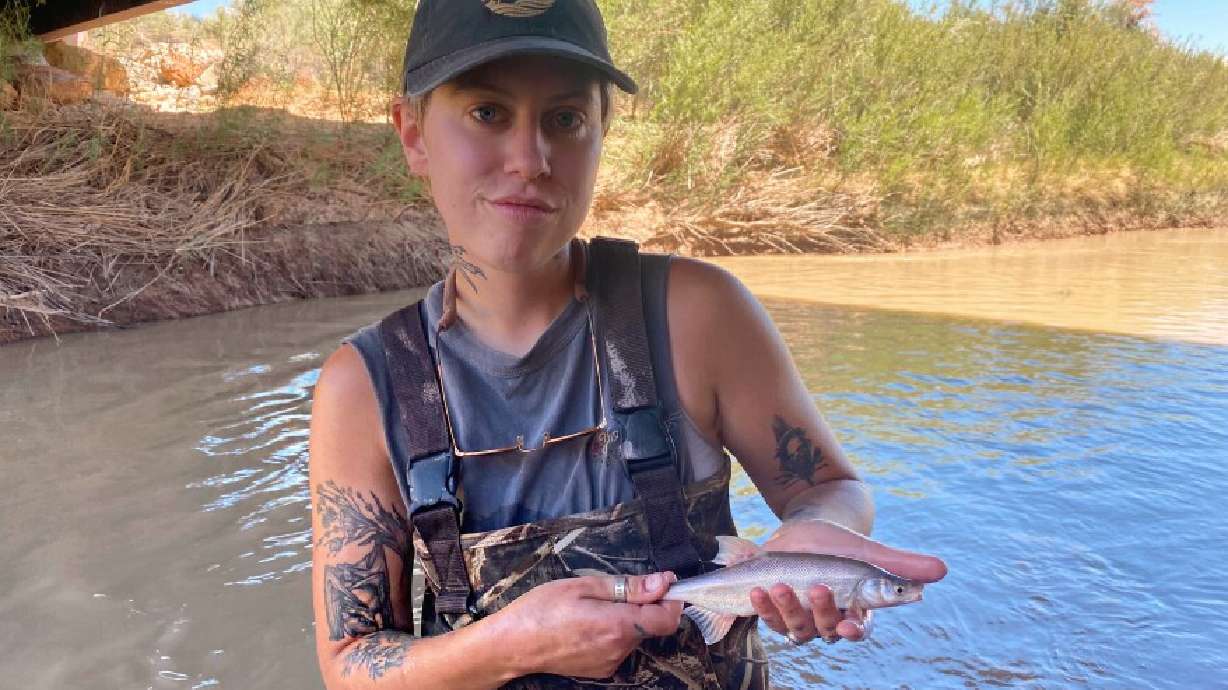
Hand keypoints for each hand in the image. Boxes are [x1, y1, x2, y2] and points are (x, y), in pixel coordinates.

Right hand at [493, 572, 681, 678]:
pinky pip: (618, 648)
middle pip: (651, 626)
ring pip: (634, 637)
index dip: (671, 599)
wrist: (512, 645)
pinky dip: (612, 633)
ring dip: (626, 620)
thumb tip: (664, 582)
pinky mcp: (600, 671)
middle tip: (615, 590)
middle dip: (643, 606)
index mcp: (619, 626)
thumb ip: (628, 586)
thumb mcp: (584, 586)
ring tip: (593, 608)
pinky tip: (587, 625)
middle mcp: (619, 650)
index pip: (668, 619)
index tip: (662, 584)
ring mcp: (610, 664)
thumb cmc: (543, 609)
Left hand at [750, 519, 946, 645]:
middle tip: (818, 586)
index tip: (848, 625)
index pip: (861, 629)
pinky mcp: (777, 610)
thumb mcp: (868, 549)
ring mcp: (802, 617)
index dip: (855, 631)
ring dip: (786, 610)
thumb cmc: (840, 543)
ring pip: (796, 628)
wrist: (804, 528)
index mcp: (856, 609)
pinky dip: (763, 607)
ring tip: (779, 585)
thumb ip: (900, 563)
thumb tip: (942, 571)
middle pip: (826, 629)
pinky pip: (770, 618)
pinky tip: (758, 590)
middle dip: (820, 610)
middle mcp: (829, 619)